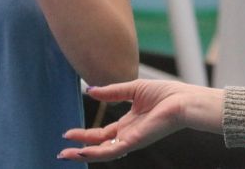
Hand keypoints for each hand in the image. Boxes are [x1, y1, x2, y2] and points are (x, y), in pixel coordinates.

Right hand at [57, 80, 223, 161]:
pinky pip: (113, 150)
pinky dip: (96, 152)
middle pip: (99, 145)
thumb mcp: (133, 89)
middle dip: (80, 148)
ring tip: (65, 154)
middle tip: (61, 150)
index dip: (85, 135)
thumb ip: (112, 92)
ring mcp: (131, 140)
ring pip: (103, 152)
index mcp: (128, 124)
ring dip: (83, 154)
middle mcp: (128, 134)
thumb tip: (90, 90)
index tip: (68, 134)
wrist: (183, 99)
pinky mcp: (135, 141)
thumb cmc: (165, 94)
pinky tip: (82, 151)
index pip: (102, 133)